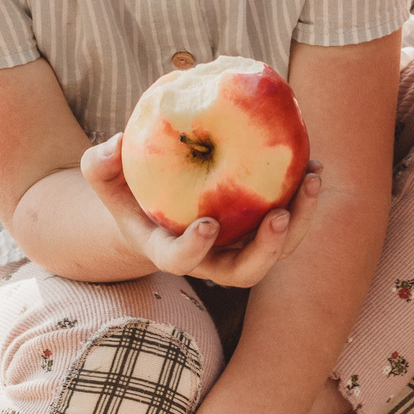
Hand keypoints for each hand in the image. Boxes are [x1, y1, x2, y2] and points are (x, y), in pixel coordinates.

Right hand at [80, 136, 324, 288]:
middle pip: (245, 272)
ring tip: (312, 179)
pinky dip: (304, 198)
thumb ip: (100, 165)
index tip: (207, 224)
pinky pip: (290, 221)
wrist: (158, 203)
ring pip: (278, 250)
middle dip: (267, 249)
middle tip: (279, 215)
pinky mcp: (261, 229)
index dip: (194, 250)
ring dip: (300, 221)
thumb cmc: (131, 189)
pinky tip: (313, 165)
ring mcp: (240, 247)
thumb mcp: (106, 176)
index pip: (181, 262)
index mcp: (169, 250)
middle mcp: (211, 258)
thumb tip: (114, 142)